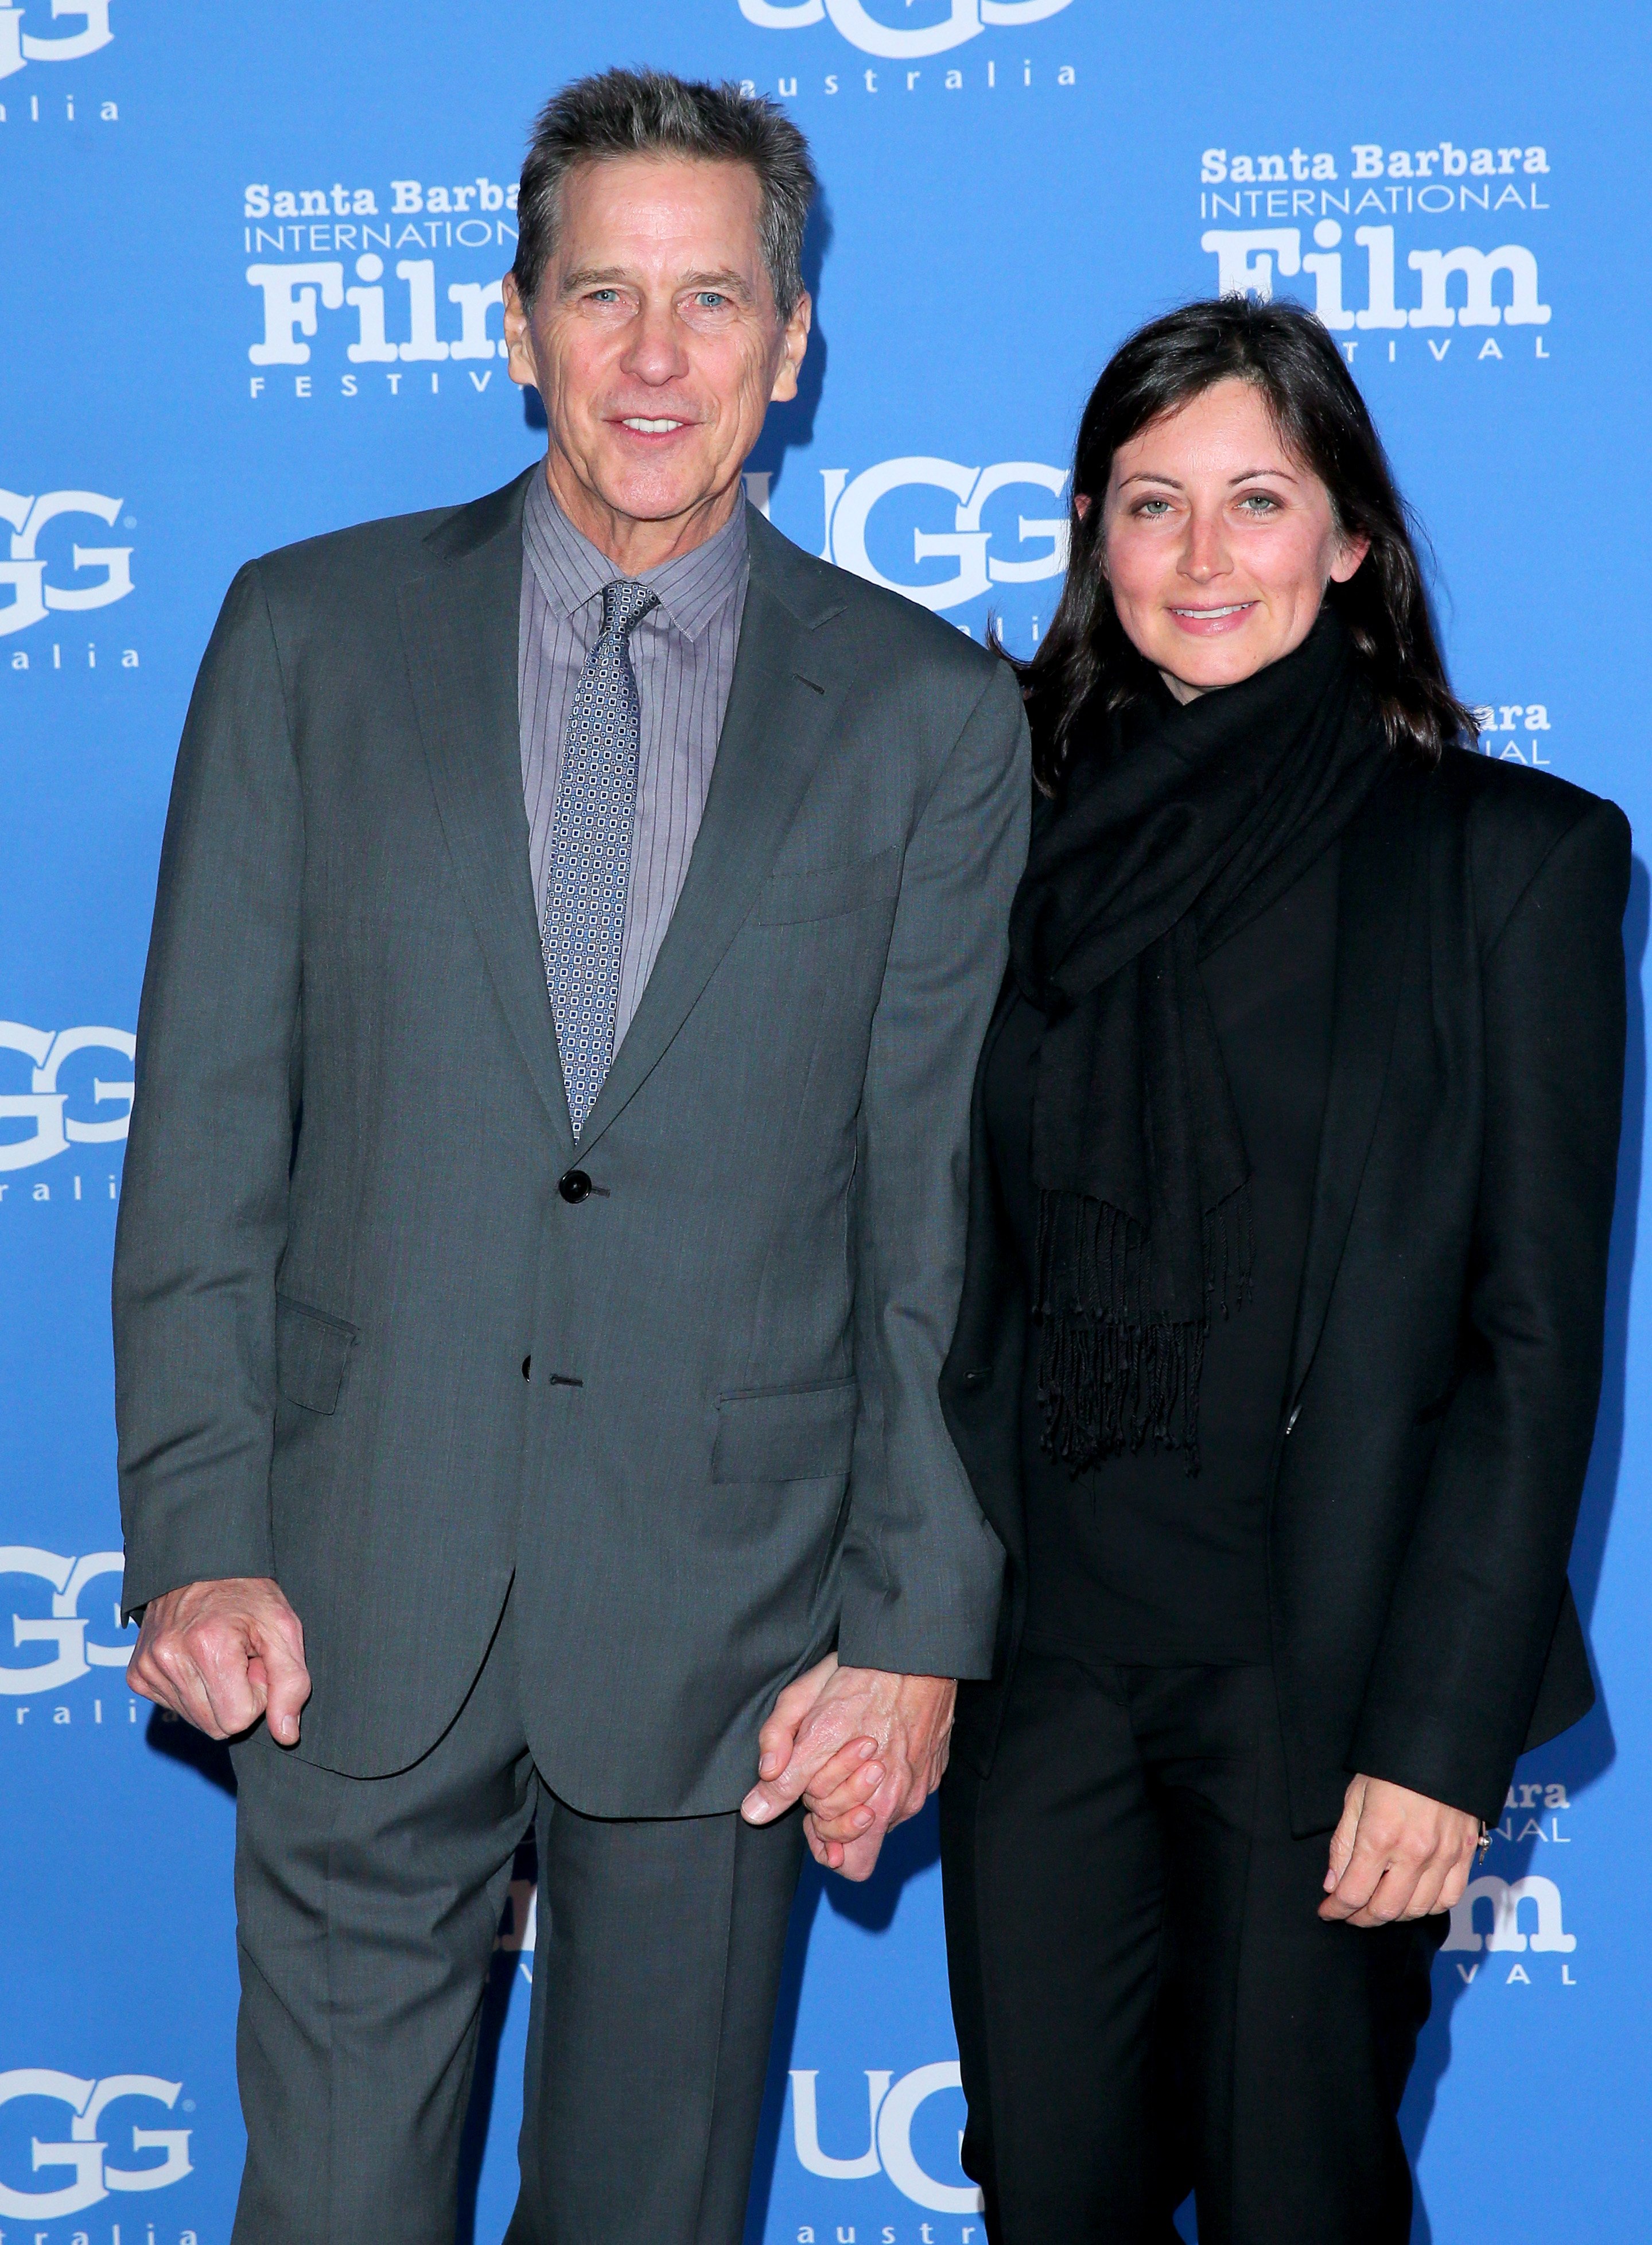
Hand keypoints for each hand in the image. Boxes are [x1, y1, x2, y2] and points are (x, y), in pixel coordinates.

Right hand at [128, 1577, 310, 1745]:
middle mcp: (169, 1658)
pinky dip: (192, 1691)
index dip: (258, 1694)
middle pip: (215, 1726)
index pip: (239, 1719)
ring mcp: (148, 1667)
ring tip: (221, 1656)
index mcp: (209, 1647)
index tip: (257, 1662)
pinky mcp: (136, 1674)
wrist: (201, 1564)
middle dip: (236, 1699)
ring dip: (215, 1695)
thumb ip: (291, 1683)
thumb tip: (285, 1735)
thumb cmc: (248, 1594)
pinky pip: (173, 1708)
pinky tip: (199, 1660)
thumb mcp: (283, 1628)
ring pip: (195, 1720)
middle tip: (241, 1659)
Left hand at [741, 1654, 955, 1881]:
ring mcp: (916, 1790)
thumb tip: (756, 1809)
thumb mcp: (802, 1705)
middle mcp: (891, 1796)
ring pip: (881, 1827)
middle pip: (857, 1847)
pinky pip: (904, 1804)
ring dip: (862, 1806)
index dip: (813, 1830)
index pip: (832, 1849)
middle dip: (835, 1818)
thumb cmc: (858, 1673)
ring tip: (851, 1763)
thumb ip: (778, 1756)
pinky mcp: (932, 1777)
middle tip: (826, 1778)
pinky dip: (887, 1790)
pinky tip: (875, 1755)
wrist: (915, 1651)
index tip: (809, 1804)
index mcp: (855, 1783)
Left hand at [1319, 1773, 1480, 1926]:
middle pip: (1385, 1909)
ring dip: (1393, 1915)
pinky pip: (1449, 1898)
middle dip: (1361, 1918)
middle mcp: (1414, 1852)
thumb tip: (1334, 1883)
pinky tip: (1413, 1899)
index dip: (1336, 1909)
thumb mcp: (1355, 1797)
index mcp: (1380, 1836)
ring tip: (1378, 1905)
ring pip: (1417, 1910)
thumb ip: (1344, 1843)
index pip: (1353, 1893)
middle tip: (1350, 1912)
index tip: (1327, 1911)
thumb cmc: (1391, 1768)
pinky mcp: (1465, 1853)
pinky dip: (1428, 1907)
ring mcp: (1444, 1856)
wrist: (1439, 1745)